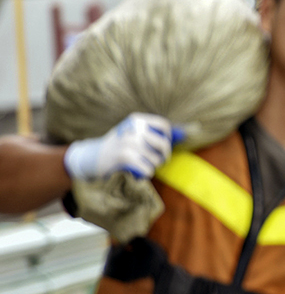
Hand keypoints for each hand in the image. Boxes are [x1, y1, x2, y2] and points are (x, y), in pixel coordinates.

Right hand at [64, 113, 182, 180]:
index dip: (169, 138)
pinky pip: (148, 168)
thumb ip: (151, 134)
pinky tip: (136, 171)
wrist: (90, 158)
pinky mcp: (125, 156)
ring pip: (156, 159)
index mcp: (137, 120)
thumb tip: (184, 133)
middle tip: (159, 161)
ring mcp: (129, 142)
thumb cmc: (116, 147)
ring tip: (142, 165)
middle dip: (164, 156)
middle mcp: (134, 129)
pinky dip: (145, 173)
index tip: (164, 146)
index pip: (164, 126)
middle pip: (164, 144)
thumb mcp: (132, 134)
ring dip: (152, 166)